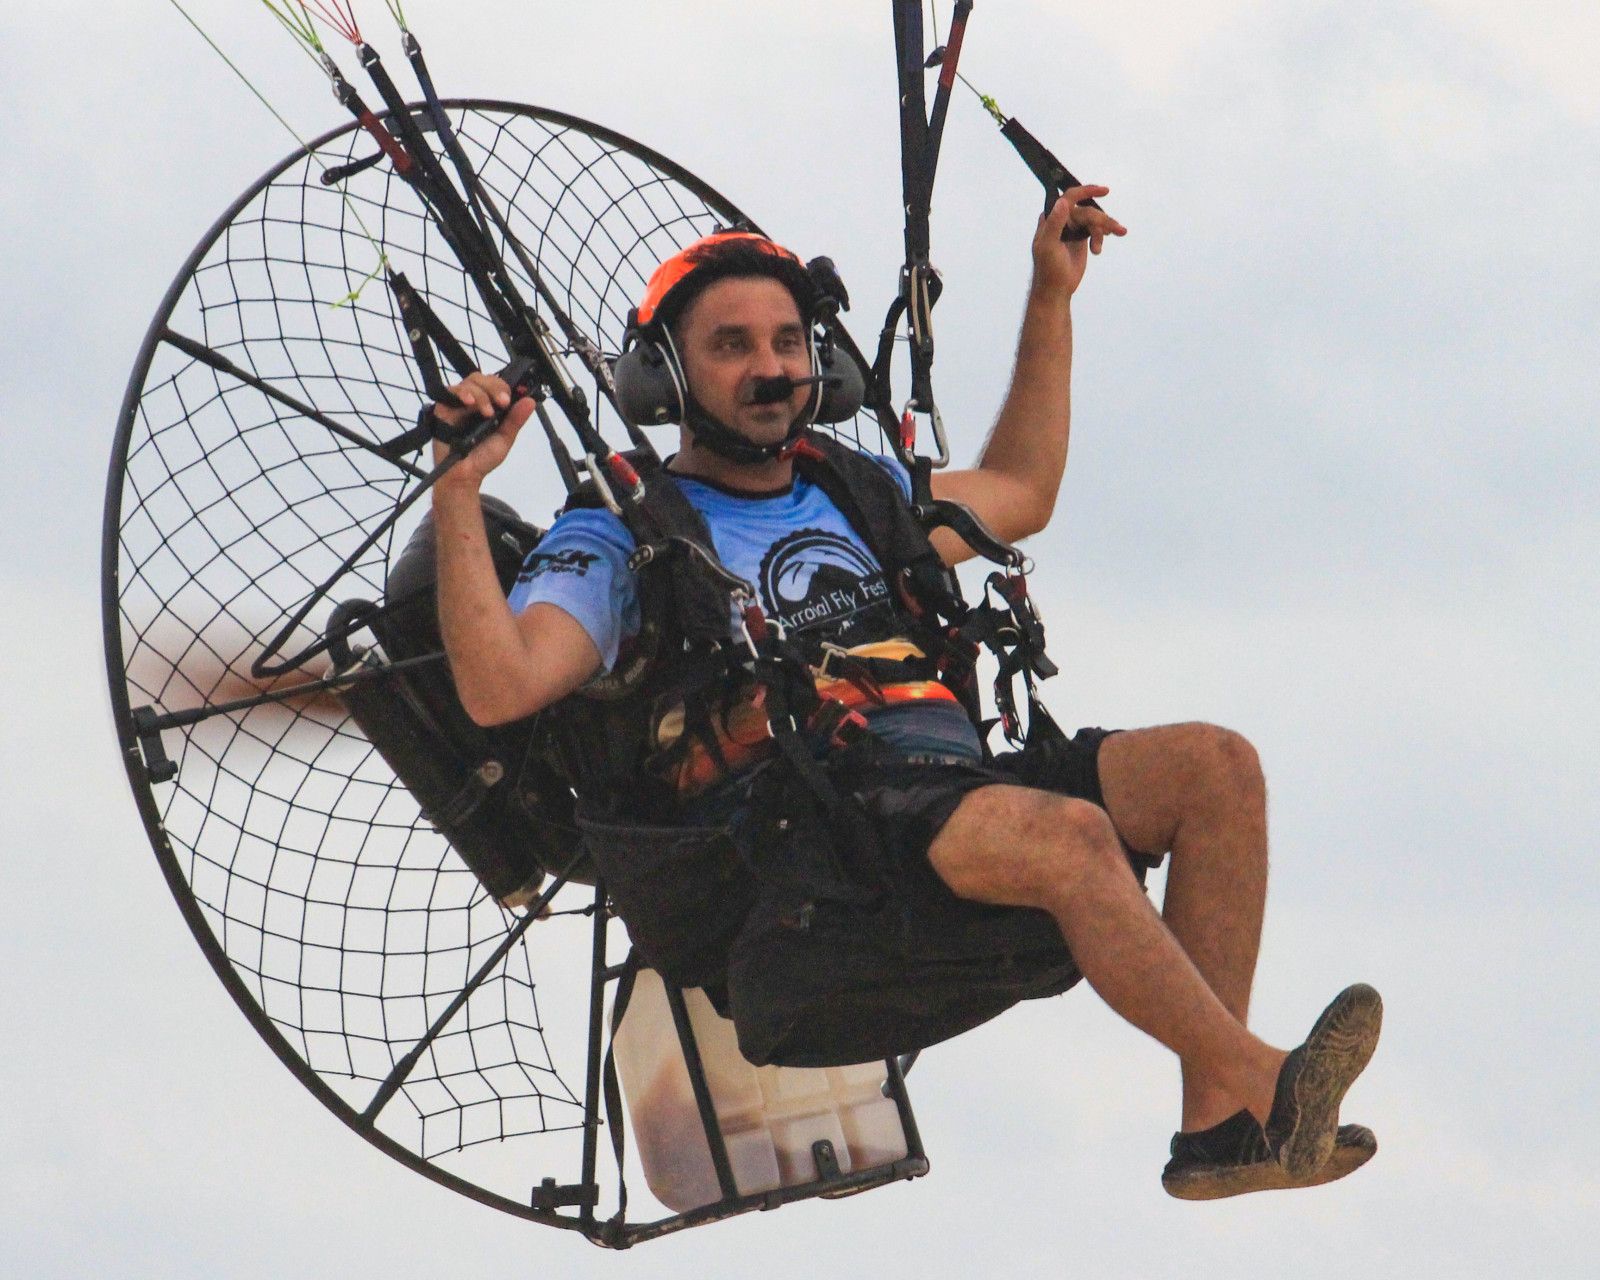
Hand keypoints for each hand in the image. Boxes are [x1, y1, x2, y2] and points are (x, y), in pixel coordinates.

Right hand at [429, 371, 535, 487]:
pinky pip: (450, 392)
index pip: (496, 384)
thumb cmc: (483, 458)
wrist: (464, 475)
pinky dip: (462, 394)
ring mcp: (458, 403)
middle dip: (495, 388)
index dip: (504, 387)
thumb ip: (516, 420)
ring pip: (469, 383)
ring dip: (482, 394)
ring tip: (488, 413)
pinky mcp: (443, 407)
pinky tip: (469, 403)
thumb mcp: (505, 438)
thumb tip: (530, 402)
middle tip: (503, 403)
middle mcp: (474, 401)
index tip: (510, 398)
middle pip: (482, 379)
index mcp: (489, 405)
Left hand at [1032, 185, 1126, 297]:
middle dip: (1101, 219)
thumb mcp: (1049, 246)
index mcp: (1051, 218)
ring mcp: (1072, 229)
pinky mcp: (1081, 238)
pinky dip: (1100, 238)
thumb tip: (1062, 202)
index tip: (1105, 191)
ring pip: (1093, 220)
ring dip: (1105, 228)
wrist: (1056, 290)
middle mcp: (1062, 220)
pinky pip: (1095, 230)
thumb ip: (1055, 223)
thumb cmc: (1049, 270)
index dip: (1087, 191)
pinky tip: (1098, 250)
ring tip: (1119, 233)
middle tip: (1113, 229)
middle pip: (1086, 211)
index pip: (1069, 198)